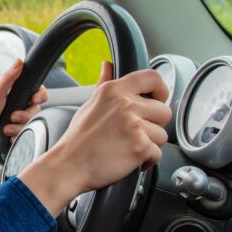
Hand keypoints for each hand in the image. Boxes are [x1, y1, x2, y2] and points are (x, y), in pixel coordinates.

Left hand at [0, 59, 47, 150]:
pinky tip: (7, 136)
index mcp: (15, 94)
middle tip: (12, 117)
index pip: (37, 92)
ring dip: (18, 128)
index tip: (34, 100)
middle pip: (35, 110)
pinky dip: (16, 137)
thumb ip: (9, 78)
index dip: (40, 96)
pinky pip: (25, 136)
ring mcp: (18, 120)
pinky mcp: (16, 132)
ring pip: (30, 124)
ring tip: (5, 128)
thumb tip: (19, 61)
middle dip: (24, 116)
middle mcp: (18, 106)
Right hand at [18, 61, 170, 215]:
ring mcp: (133, 125)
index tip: (158, 99)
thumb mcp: (89, 104)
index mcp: (113, 90)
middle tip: (133, 134)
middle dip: (153, 126)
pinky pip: (157, 153)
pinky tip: (128, 159)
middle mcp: (125, 104)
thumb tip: (108, 65)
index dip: (161, 90)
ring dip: (149, 145)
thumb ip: (104, 83)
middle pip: (164, 111)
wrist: (68, 166)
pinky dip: (146, 161)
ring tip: (127, 148)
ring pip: (162, 135)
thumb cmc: (78, 139)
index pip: (152, 77)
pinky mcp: (139, 146)